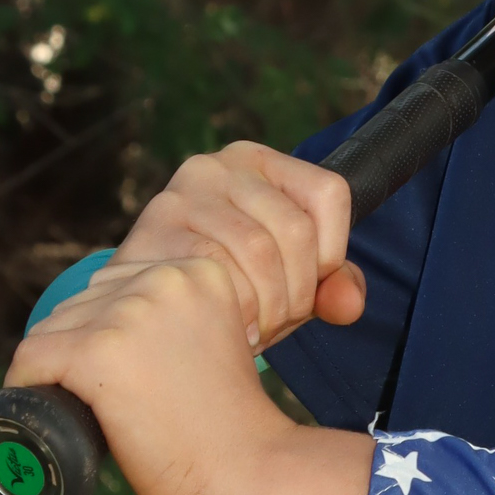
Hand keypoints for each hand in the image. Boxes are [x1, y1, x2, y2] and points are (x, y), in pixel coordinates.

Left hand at [9, 256, 376, 494]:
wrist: (250, 471)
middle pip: (83, 303)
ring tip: (79, 409)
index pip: (118, 285)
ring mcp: (128, 313)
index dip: (105, 329)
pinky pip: (32, 357)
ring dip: (56, 368)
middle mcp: (163, 279)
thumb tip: (121, 330)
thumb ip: (181, 320)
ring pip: (54, 330)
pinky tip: (35, 407)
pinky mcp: (97, 351)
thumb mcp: (217, 342)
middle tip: (99, 400)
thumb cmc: (233, 426)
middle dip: (79, 348)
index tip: (114, 373)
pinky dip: (25, 384)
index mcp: (198, 271)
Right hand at [111, 141, 365, 346]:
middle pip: (296, 229)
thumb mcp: (291, 281)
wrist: (144, 303)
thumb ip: (332, 287)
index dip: (333, 252)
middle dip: (298, 293)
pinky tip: (232, 329)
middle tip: (279, 325)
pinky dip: (235, 308)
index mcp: (262, 162)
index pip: (329, 193)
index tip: (311, 289)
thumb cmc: (229, 285)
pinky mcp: (155, 225)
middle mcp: (221, 165)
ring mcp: (184, 191)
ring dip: (268, 307)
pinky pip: (216, 268)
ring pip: (258, 251)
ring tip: (257, 331)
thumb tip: (349, 304)